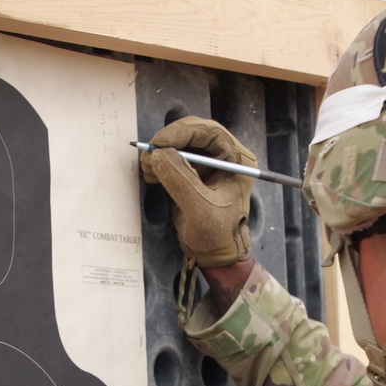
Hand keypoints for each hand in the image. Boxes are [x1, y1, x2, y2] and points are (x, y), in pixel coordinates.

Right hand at [140, 116, 256, 267]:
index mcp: (236, 159)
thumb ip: (181, 181)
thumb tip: (158, 155)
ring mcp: (207, 163)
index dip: (182, 132)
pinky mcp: (192, 172)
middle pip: (192, 134)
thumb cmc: (217, 234)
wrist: (215, 253)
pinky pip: (173, 157)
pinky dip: (159, 163)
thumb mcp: (200, 209)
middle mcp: (223, 156)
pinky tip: (151, 175)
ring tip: (148, 170)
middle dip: (168, 142)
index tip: (159, 143)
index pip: (209, 132)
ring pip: (180, 144)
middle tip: (150, 154)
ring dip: (160, 153)